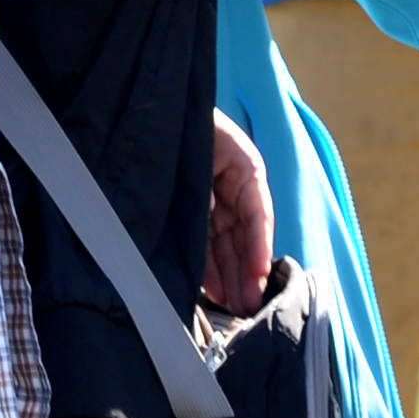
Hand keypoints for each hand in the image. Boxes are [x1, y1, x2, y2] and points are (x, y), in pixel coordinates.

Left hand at [203, 112, 277, 317]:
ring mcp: (216, 203)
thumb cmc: (185, 122)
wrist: (158, 111)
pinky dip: (211, 268)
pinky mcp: (196, 214)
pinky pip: (207, 245)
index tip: (260, 273)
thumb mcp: (203, 142)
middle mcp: (234, 190)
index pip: (258, 214)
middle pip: (245, 237)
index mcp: (245, 169)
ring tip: (236, 306)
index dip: (259, 245)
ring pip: (227, 246)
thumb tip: (210, 207)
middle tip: (249, 305)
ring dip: (232, 276)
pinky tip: (216, 290)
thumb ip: (207, 178)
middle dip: (247, 273)